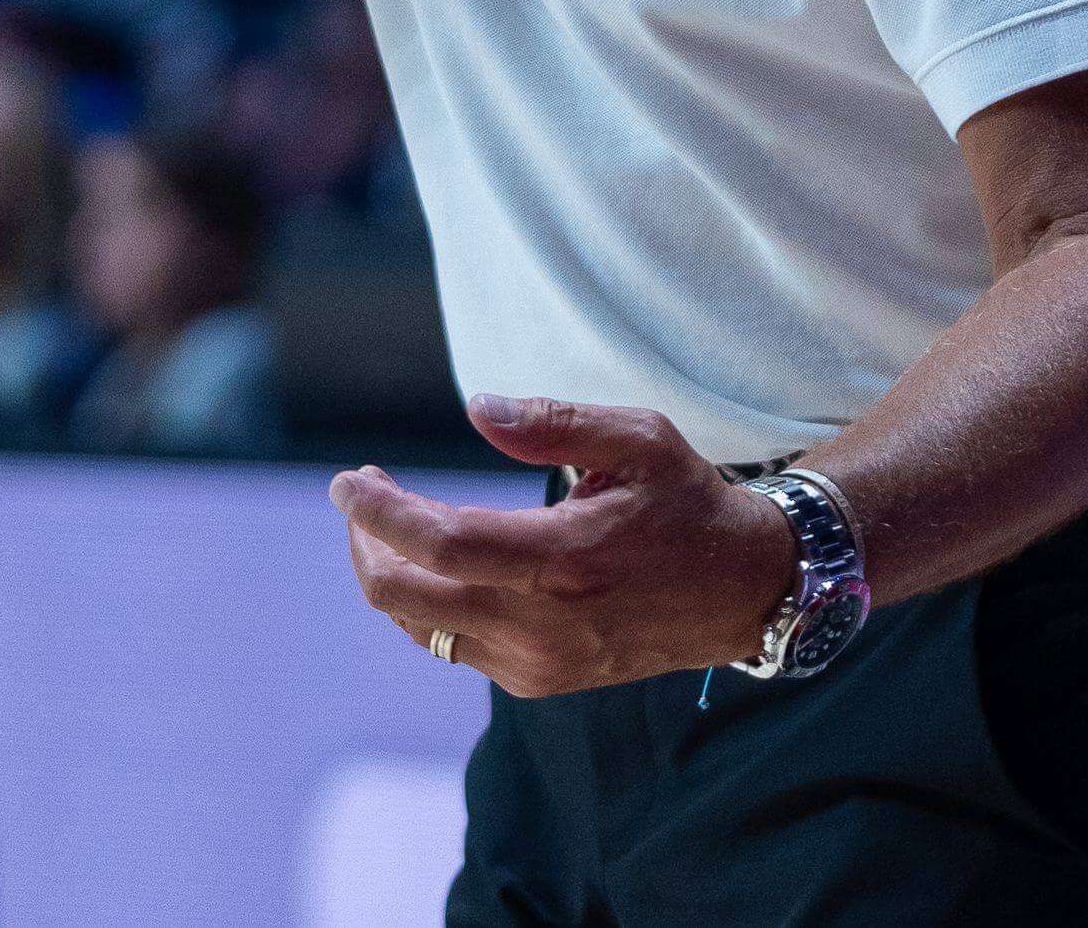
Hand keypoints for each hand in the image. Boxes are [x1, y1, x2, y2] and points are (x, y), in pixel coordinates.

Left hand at [328, 393, 797, 696]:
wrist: (741, 593)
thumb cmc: (687, 504)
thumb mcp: (640, 439)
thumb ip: (555, 422)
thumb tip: (475, 408)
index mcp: (566, 560)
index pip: (440, 547)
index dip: (379, 514)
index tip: (346, 481)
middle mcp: (544, 625)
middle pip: (408, 598)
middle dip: (365, 543)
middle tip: (362, 497)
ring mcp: (539, 662)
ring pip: (420, 627)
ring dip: (387, 573)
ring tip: (387, 522)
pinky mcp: (538, 680)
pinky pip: (451, 645)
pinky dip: (423, 604)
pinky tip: (432, 563)